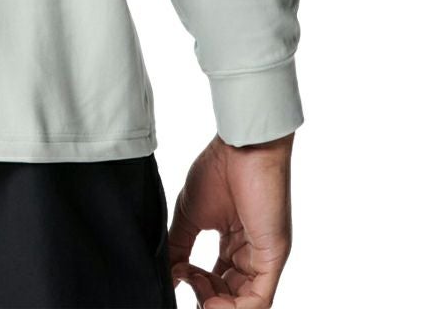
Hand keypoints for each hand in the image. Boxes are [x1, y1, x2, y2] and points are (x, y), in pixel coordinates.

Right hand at [168, 132, 293, 307]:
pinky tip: (212, 301)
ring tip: (196, 288)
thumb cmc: (218, 169)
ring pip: (247, 303)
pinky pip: (260, 300)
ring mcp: (264, 257)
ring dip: (218, 305)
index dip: (197, 286)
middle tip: (185, 278)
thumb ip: (179, 244)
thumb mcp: (190, 213)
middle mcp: (252, 255)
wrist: (240, 146)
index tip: (177, 271)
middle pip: (232, 296)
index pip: (219, 281)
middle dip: (206, 298)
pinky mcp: (273, 257)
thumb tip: (166, 273)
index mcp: (235, 244)